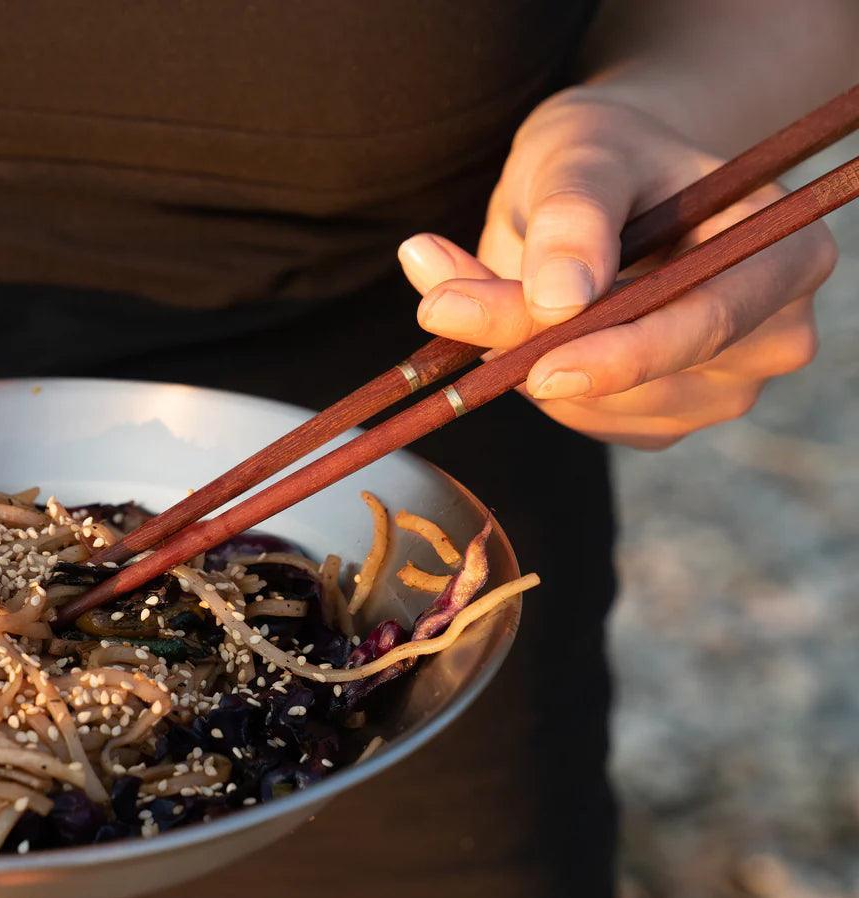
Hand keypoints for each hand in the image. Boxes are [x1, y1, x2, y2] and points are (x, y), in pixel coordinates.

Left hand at [397, 88, 837, 448]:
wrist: (612, 185)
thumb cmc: (610, 157)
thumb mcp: (583, 153)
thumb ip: (572, 214)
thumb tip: (554, 298)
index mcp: (782, 257)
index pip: (705, 326)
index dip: (619, 354)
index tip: (537, 367)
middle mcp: (768, 338)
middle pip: (646, 379)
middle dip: (537, 350)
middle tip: (441, 304)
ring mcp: (717, 389)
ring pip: (599, 408)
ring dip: (520, 361)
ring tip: (478, 289)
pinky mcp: (661, 418)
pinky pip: (582, 418)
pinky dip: (528, 378)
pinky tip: (517, 325)